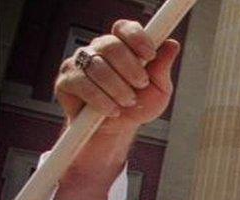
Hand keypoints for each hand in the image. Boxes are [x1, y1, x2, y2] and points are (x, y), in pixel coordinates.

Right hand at [55, 20, 180, 135]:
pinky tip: (111, 110)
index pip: (124, 28)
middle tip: (140, 84)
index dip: (136, 37)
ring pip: (97, 66)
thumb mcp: (158, 89)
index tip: (149, 55)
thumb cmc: (137, 106)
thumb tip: (172, 44)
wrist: (117, 130)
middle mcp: (98, 50)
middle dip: (130, 67)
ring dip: (117, 88)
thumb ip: (162, 67)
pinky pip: (82, 84)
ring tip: (127, 102)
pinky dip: (101, 100)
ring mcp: (79, 63)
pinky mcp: (67, 81)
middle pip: (111, 45)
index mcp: (122, 46)